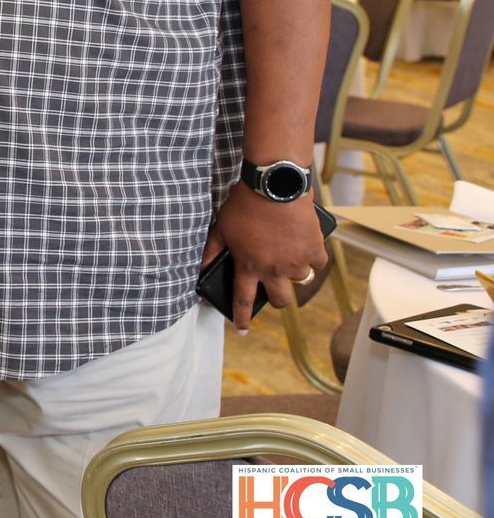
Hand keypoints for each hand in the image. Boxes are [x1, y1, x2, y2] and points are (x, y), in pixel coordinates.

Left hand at [199, 185, 327, 333]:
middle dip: (277, 299)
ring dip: (294, 272)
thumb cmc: (244, 205)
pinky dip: (312, 256)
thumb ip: (211, 250)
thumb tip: (201, 268)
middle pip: (280, 300)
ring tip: (287, 255)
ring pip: (300, 280)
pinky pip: (317, 263)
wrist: (275, 186)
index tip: (243, 330)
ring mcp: (296, 262)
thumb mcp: (221, 227)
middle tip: (274, 288)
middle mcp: (274, 270)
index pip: (243, 300)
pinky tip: (304, 244)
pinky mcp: (315, 250)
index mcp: (248, 266)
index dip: (242, 318)